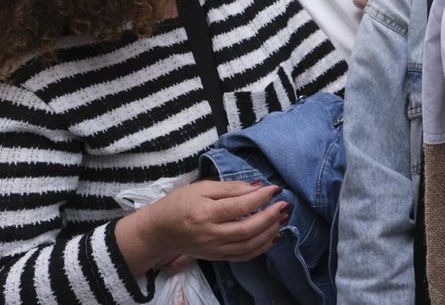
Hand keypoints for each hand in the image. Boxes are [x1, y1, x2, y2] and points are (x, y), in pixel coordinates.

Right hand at [117, 181, 286, 275]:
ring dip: (270, 233)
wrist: (159, 231)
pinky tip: (273, 237)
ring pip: (248, 246)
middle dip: (270, 217)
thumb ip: (230, 188)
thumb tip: (256, 187)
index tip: (275, 188)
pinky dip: (261, 248)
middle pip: (247, 229)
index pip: (239, 207)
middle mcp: (211, 234)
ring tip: (282, 219)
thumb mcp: (201, 187)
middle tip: (285, 205)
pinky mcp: (217, 257)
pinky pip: (243, 256)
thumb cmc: (179, 204)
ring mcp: (214, 249)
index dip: (260, 198)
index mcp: (205, 213)